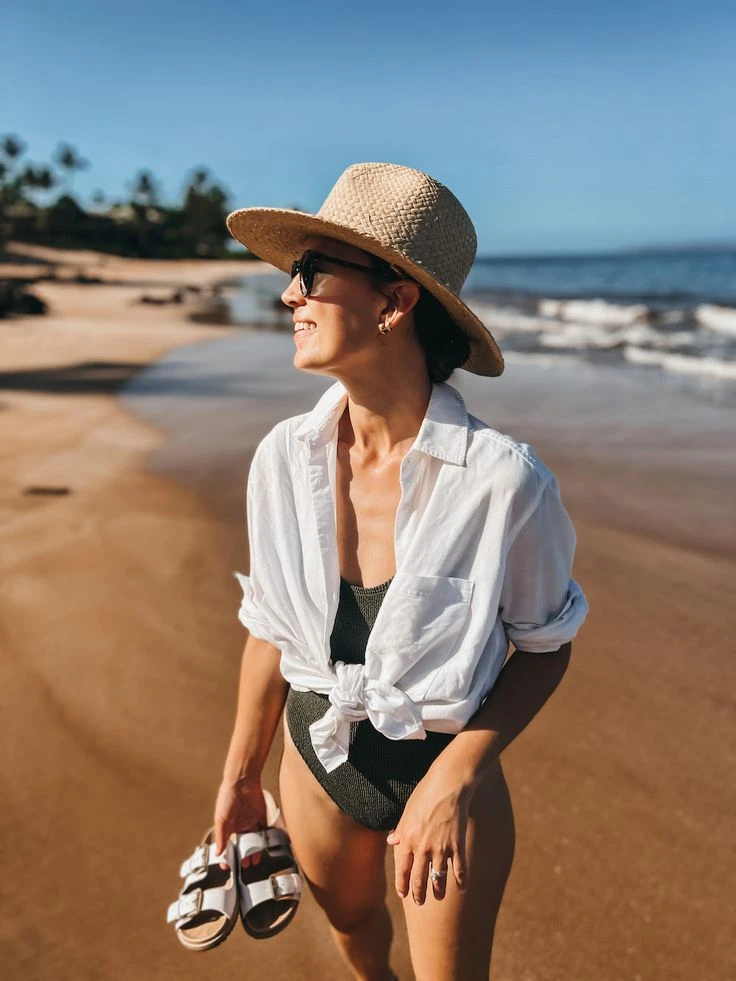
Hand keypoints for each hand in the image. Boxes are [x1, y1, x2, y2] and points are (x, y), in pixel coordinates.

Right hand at [214, 775, 266, 869]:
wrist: (242, 781)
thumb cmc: (227, 796)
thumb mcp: (221, 819)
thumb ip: (221, 837)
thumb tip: (218, 852)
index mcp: (228, 825)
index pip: (228, 843)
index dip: (229, 854)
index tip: (228, 865)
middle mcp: (240, 824)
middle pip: (243, 843)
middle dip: (244, 855)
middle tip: (245, 865)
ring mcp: (251, 820)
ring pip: (254, 839)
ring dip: (255, 850)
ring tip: (255, 860)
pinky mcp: (262, 816)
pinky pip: (264, 829)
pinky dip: (265, 838)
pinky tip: (265, 847)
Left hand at [386, 766, 471, 903]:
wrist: (448, 784)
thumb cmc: (426, 794)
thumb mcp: (407, 811)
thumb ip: (400, 830)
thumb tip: (392, 842)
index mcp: (407, 839)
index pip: (402, 870)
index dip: (402, 884)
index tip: (403, 893)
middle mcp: (422, 848)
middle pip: (419, 879)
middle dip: (418, 894)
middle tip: (419, 902)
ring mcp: (441, 848)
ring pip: (438, 879)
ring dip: (438, 891)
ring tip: (438, 897)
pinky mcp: (457, 845)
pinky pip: (459, 870)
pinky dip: (461, 881)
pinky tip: (462, 887)